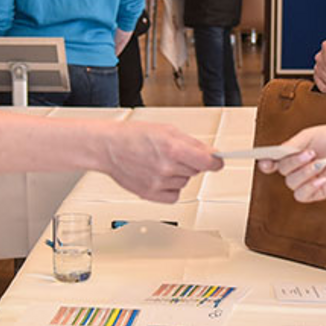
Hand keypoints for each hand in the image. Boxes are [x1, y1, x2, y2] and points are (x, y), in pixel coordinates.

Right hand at [101, 121, 222, 202]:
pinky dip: (171, 188)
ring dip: (178, 174)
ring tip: (160, 162)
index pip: (208, 162)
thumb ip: (192, 143)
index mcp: (173, 148)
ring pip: (185, 182)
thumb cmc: (133, 135)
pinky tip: (159, 176)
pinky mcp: (150, 195)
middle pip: (197, 171)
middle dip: (190, 162)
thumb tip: (212, 153)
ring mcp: (158, 183)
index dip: (216, 162)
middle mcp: (167, 168)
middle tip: (173, 154)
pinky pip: (174, 195)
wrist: (108, 147)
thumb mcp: (167, 130)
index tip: (217, 161)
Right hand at [256, 123, 325, 201]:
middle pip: (282, 171)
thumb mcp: (310, 136)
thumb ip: (291, 145)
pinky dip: (310, 187)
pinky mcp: (316, 192)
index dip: (265, 162)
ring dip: (305, 172)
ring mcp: (306, 180)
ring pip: (291, 183)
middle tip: (311, 153)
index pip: (272, 161)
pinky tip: (322, 178)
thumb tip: (276, 153)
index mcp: (292, 153)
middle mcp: (297, 167)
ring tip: (321, 163)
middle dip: (294, 161)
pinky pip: (302, 195)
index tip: (265, 161)